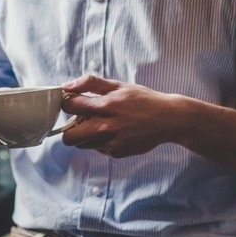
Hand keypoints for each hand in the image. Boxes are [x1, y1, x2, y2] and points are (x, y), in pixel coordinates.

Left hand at [60, 74, 177, 157]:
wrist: (168, 120)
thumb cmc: (142, 100)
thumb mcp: (118, 85)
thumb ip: (90, 83)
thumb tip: (66, 86)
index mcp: (105, 106)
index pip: (69, 106)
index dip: (68, 103)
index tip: (74, 102)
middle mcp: (106, 127)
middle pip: (69, 137)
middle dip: (69, 128)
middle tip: (80, 120)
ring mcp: (112, 143)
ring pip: (81, 145)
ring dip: (85, 135)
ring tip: (99, 125)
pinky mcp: (117, 153)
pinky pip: (97, 149)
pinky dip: (100, 141)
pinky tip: (114, 132)